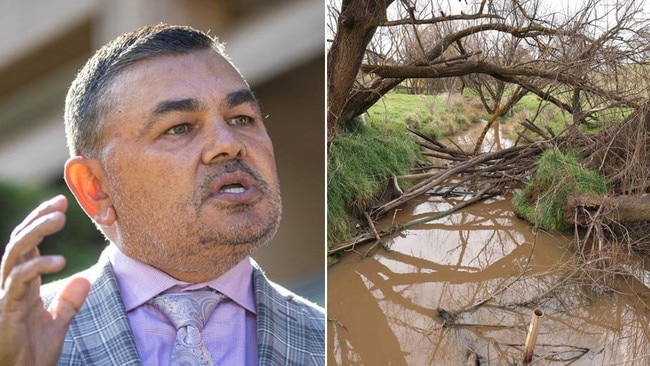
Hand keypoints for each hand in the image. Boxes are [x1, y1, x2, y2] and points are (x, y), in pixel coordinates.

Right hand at [0, 195, 90, 365]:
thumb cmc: (32, 353)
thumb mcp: (58, 322)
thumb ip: (70, 301)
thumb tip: (85, 280)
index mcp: (23, 283)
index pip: (29, 243)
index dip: (41, 221)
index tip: (62, 203)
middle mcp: (12, 283)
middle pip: (20, 240)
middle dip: (38, 218)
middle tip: (61, 204)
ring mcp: (7, 294)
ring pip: (16, 252)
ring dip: (36, 232)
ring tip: (59, 219)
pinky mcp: (6, 307)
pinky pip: (19, 279)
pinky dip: (38, 265)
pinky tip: (60, 261)